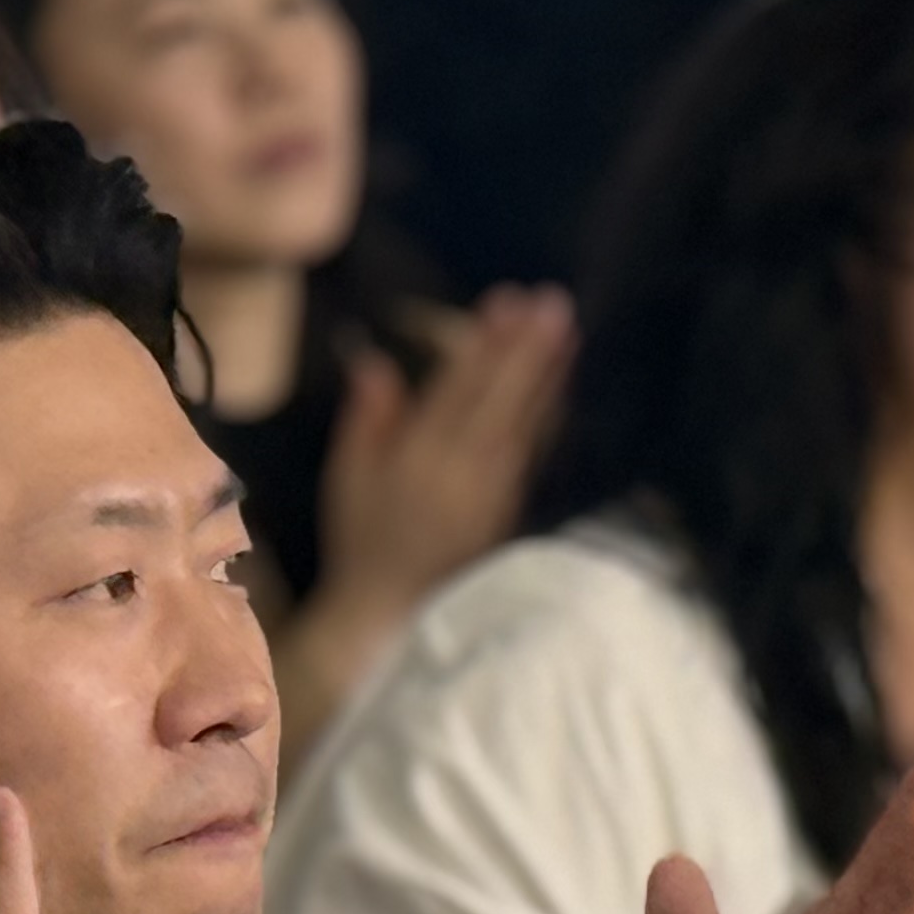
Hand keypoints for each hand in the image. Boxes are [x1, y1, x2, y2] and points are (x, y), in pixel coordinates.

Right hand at [314, 289, 574, 622]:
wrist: (392, 613)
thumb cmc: (361, 540)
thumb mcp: (347, 478)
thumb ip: (366, 419)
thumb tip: (376, 362)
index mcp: (420, 459)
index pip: (459, 388)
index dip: (485, 343)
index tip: (505, 300)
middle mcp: (465, 471)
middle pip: (504, 399)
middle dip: (529, 349)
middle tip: (553, 302)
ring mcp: (495, 492)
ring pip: (527, 422)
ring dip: (548, 375)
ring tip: (567, 333)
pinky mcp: (512, 509)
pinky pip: (535, 450)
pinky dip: (549, 414)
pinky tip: (560, 388)